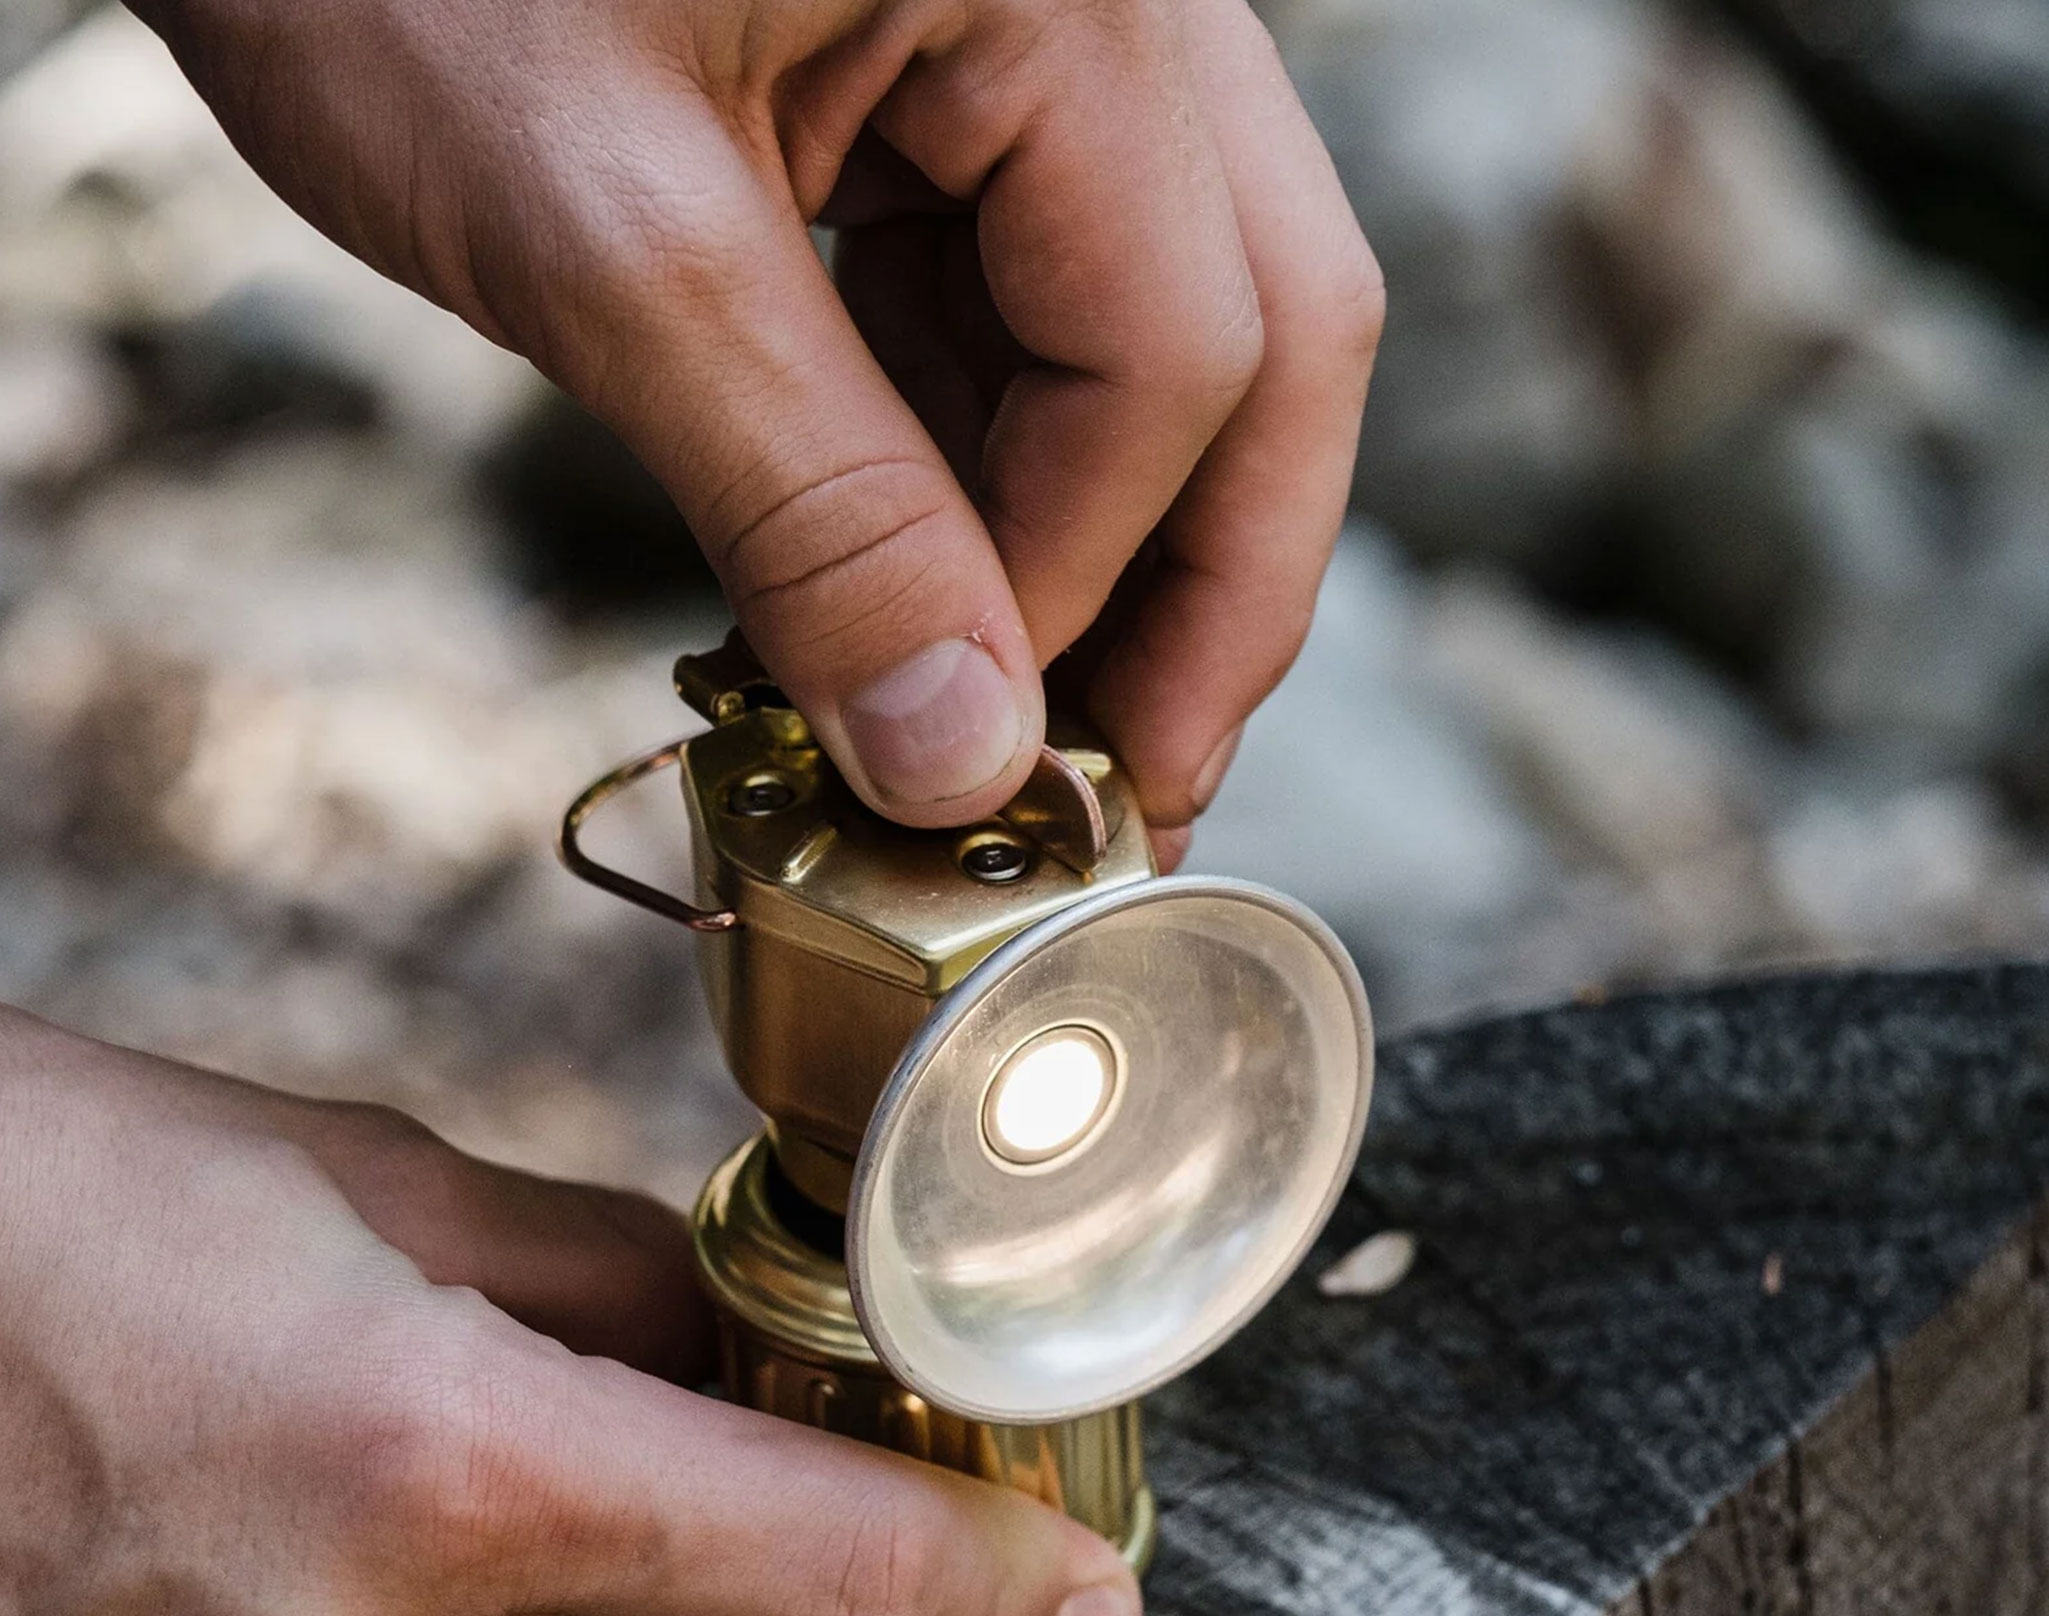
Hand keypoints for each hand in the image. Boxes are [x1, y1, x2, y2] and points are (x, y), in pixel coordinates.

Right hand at [0, 1008, 1139, 1615]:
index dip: (976, 1594)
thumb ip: (591, 1284)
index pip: (808, 1568)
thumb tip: (732, 1348)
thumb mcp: (353, 1185)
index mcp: (442, 1465)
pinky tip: (168, 1590)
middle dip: (583, 1542)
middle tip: (426, 1424)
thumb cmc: (39, 1201)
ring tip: (255, 1486)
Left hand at [130, 0, 1380, 857]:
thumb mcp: (603, 238)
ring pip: (1160, 333)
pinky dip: (981, 459)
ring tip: (992, 722)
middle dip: (1194, 596)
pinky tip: (910, 580)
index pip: (1176, 353)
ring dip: (1087, 545)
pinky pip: (1029, 295)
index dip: (1085, 593)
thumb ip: (815, 510)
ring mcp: (1037, 27)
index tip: (971, 763)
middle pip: (1259, 339)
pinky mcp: (943, 72)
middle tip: (1123, 803)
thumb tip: (960, 761)